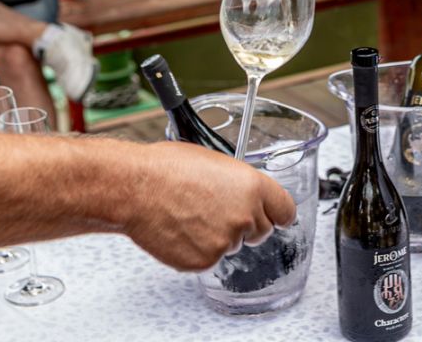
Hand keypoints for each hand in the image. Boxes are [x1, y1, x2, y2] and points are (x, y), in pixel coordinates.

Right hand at [122, 142, 296, 270]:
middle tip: (215, 212)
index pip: (285, 210)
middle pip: (261, 231)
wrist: (136, 188)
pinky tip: (180, 231)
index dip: (277, 213)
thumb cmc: (166, 168)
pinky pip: (209, 258)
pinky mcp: (205, 261)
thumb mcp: (214, 160)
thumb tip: (242, 191)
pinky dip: (197, 250)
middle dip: (244, 225)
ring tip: (189, 216)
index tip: (274, 216)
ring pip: (232, 245)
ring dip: (217, 236)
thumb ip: (238, 182)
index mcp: (252, 186)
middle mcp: (245, 215)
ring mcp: (226, 241)